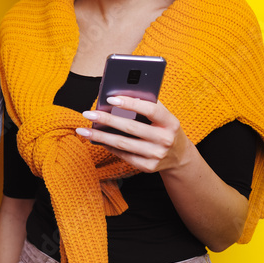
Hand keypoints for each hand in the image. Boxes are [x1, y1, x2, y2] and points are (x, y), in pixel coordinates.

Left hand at [75, 96, 194, 173]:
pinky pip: (124, 155)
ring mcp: (156, 155)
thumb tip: (118, 95)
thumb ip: (147, 104)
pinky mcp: (148, 167)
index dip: (130, 103)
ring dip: (100, 136)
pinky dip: (109, 146)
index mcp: (170, 122)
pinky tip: (97, 139)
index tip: (110, 98)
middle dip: (107, 119)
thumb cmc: (165, 128)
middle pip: (131, 128)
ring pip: (122, 144)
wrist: (179, 157)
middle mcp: (165, 140)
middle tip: (88, 113)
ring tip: (84, 129)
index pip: (150, 110)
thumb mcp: (164, 116)